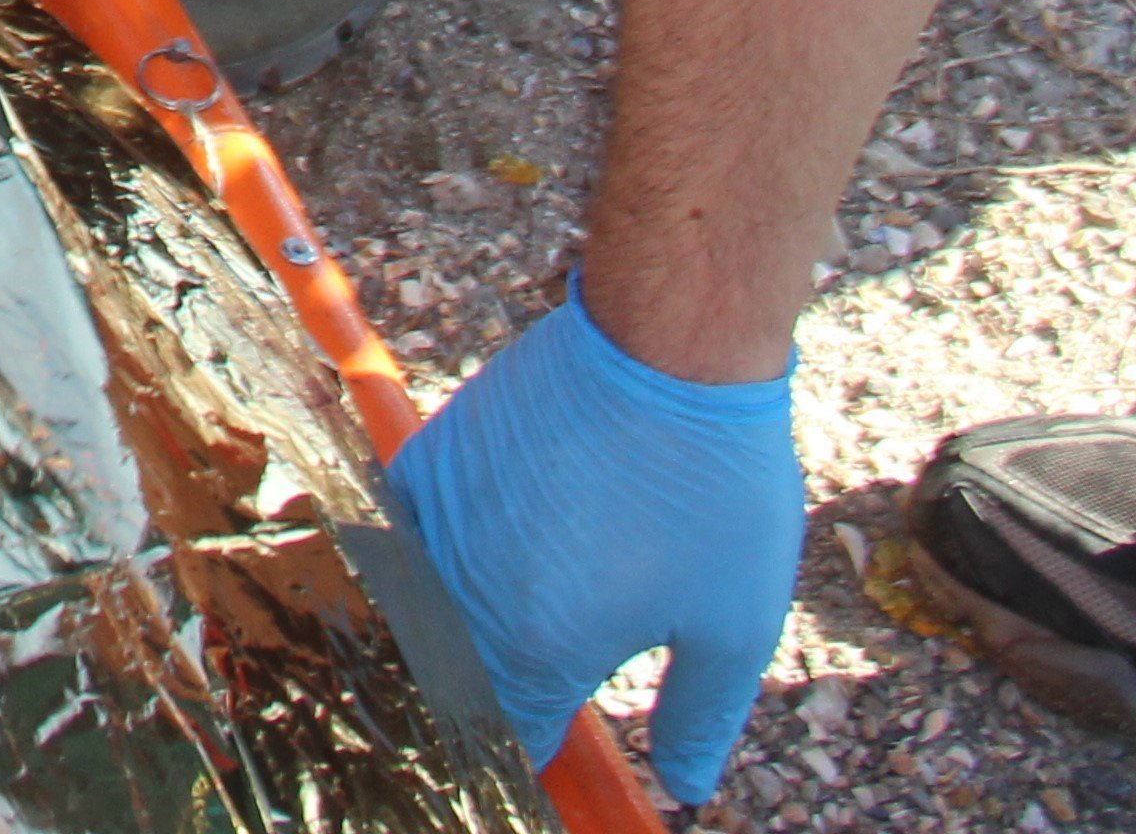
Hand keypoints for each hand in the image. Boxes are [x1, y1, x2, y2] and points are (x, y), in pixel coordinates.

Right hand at [386, 277, 802, 801]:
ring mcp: (438, 523)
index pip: (507, 738)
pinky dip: (420, 554)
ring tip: (502, 615)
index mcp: (537, 650)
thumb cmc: (710, 488)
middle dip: (484, 696)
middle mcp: (468, 595)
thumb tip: (684, 784)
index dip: (528, 758)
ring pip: (417, 607)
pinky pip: (402, 531)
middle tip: (531, 684)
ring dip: (446, 628)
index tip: (550, 751)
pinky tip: (464, 549)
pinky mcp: (431, 461)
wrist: (665, 350)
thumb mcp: (733, 624)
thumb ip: (697, 717)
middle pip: (452, 679)